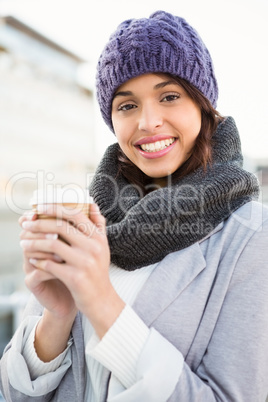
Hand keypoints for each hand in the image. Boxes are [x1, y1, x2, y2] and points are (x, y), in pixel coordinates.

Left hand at [20, 203, 124, 337]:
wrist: (101, 299)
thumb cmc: (98, 270)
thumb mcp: (103, 246)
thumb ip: (98, 224)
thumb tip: (92, 203)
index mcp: (98, 237)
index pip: (75, 214)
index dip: (55, 208)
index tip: (40, 207)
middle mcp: (93, 248)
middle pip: (60, 227)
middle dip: (39, 224)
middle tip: (26, 225)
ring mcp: (84, 263)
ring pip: (52, 245)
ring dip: (34, 243)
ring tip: (24, 243)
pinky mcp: (75, 278)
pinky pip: (50, 265)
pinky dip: (38, 261)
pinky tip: (32, 259)